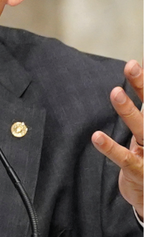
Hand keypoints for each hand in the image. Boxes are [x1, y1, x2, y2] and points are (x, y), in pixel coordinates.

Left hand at [91, 60, 142, 216]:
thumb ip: (139, 115)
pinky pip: (125, 159)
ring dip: (128, 111)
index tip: (134, 64)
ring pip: (143, 130)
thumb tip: (134, 84)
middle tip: (131, 66)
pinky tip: (96, 136)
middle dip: (142, 86)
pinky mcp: (140, 173)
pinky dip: (110, 147)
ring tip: (115, 92)